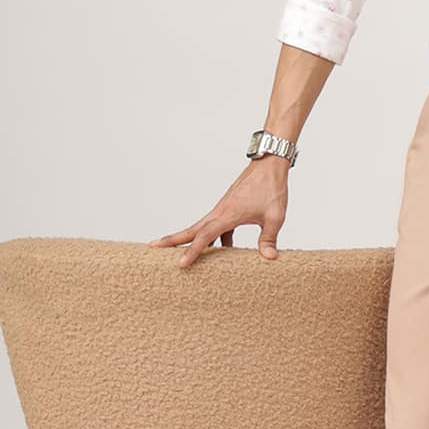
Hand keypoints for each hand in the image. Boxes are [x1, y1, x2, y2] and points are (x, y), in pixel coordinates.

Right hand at [148, 157, 290, 266]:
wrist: (269, 164)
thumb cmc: (272, 187)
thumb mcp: (275, 216)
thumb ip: (269, 238)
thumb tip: (269, 257)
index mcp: (228, 214)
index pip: (206, 235)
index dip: (193, 251)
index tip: (180, 263)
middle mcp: (220, 210)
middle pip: (193, 228)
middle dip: (173, 239)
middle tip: (153, 247)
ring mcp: (223, 208)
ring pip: (203, 226)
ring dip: (191, 238)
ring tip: (180, 252)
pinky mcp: (229, 206)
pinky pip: (217, 225)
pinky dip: (216, 237)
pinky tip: (225, 248)